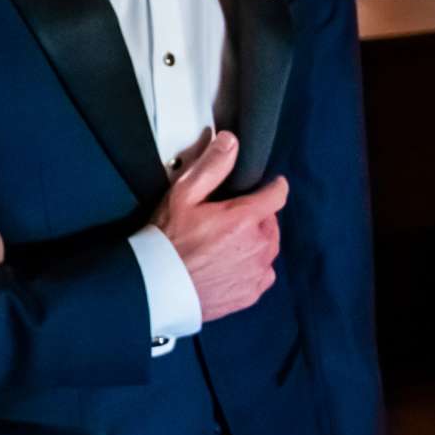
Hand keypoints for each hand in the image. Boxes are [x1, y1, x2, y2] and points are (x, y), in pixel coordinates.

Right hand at [152, 132, 285, 324]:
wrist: (157, 286)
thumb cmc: (167, 239)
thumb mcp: (183, 195)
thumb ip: (212, 166)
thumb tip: (231, 142)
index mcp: (245, 219)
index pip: (277, 195)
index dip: (273, 186)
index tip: (268, 186)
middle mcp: (258, 246)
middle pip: (271, 222)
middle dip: (257, 217)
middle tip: (229, 219)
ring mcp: (256, 272)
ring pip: (268, 248)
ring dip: (256, 241)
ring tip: (227, 243)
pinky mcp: (251, 292)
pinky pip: (262, 273)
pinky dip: (252, 266)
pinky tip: (228, 264)